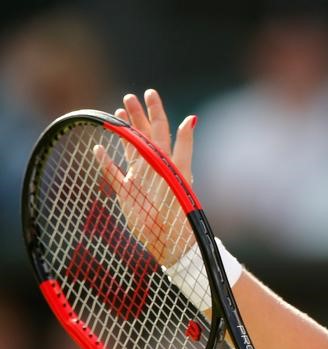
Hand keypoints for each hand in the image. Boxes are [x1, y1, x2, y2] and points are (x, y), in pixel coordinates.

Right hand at [93, 88, 196, 265]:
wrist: (171, 241)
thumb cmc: (180, 209)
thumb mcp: (182, 174)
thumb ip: (183, 147)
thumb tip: (191, 118)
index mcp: (167, 160)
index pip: (162, 129)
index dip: (156, 111)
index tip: (149, 93)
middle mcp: (154, 167)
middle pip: (145, 135)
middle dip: (138, 115)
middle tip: (129, 96)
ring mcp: (140, 179)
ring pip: (130, 149)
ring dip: (124, 131)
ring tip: (119, 112)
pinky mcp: (128, 193)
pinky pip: (113, 173)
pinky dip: (105, 161)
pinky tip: (99, 149)